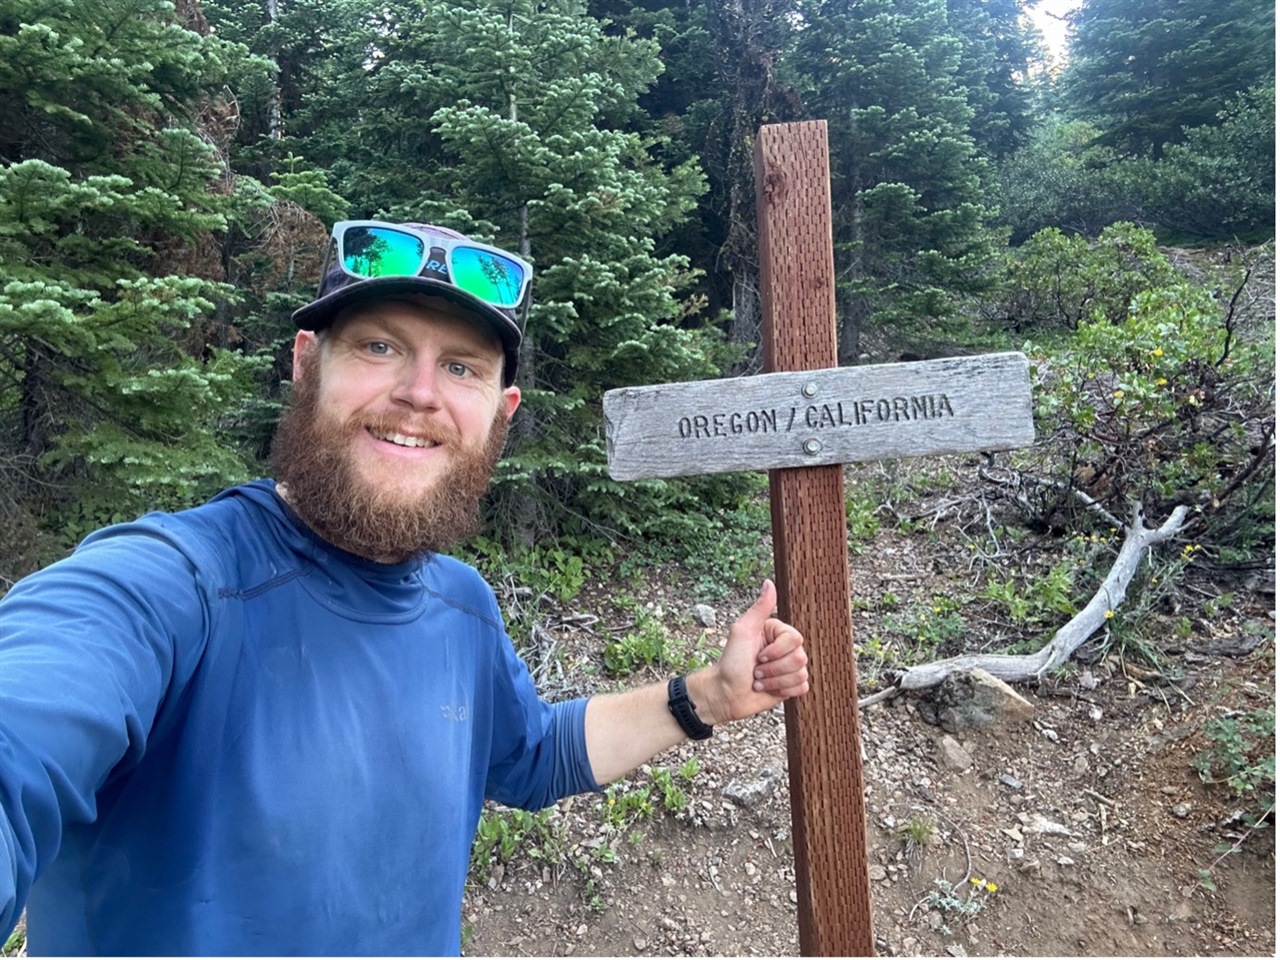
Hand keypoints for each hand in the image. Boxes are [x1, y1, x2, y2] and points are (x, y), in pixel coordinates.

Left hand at [689, 579, 808, 725]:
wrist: (726, 694)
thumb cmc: (731, 662)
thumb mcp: (743, 631)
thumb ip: (759, 608)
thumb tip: (769, 582)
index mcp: (777, 633)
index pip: (795, 639)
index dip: (777, 651)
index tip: (758, 655)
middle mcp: (785, 649)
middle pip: (800, 658)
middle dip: (774, 669)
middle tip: (756, 670)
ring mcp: (789, 668)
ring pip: (801, 673)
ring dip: (775, 681)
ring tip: (759, 680)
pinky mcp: (791, 686)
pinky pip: (802, 687)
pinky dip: (783, 690)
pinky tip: (768, 689)